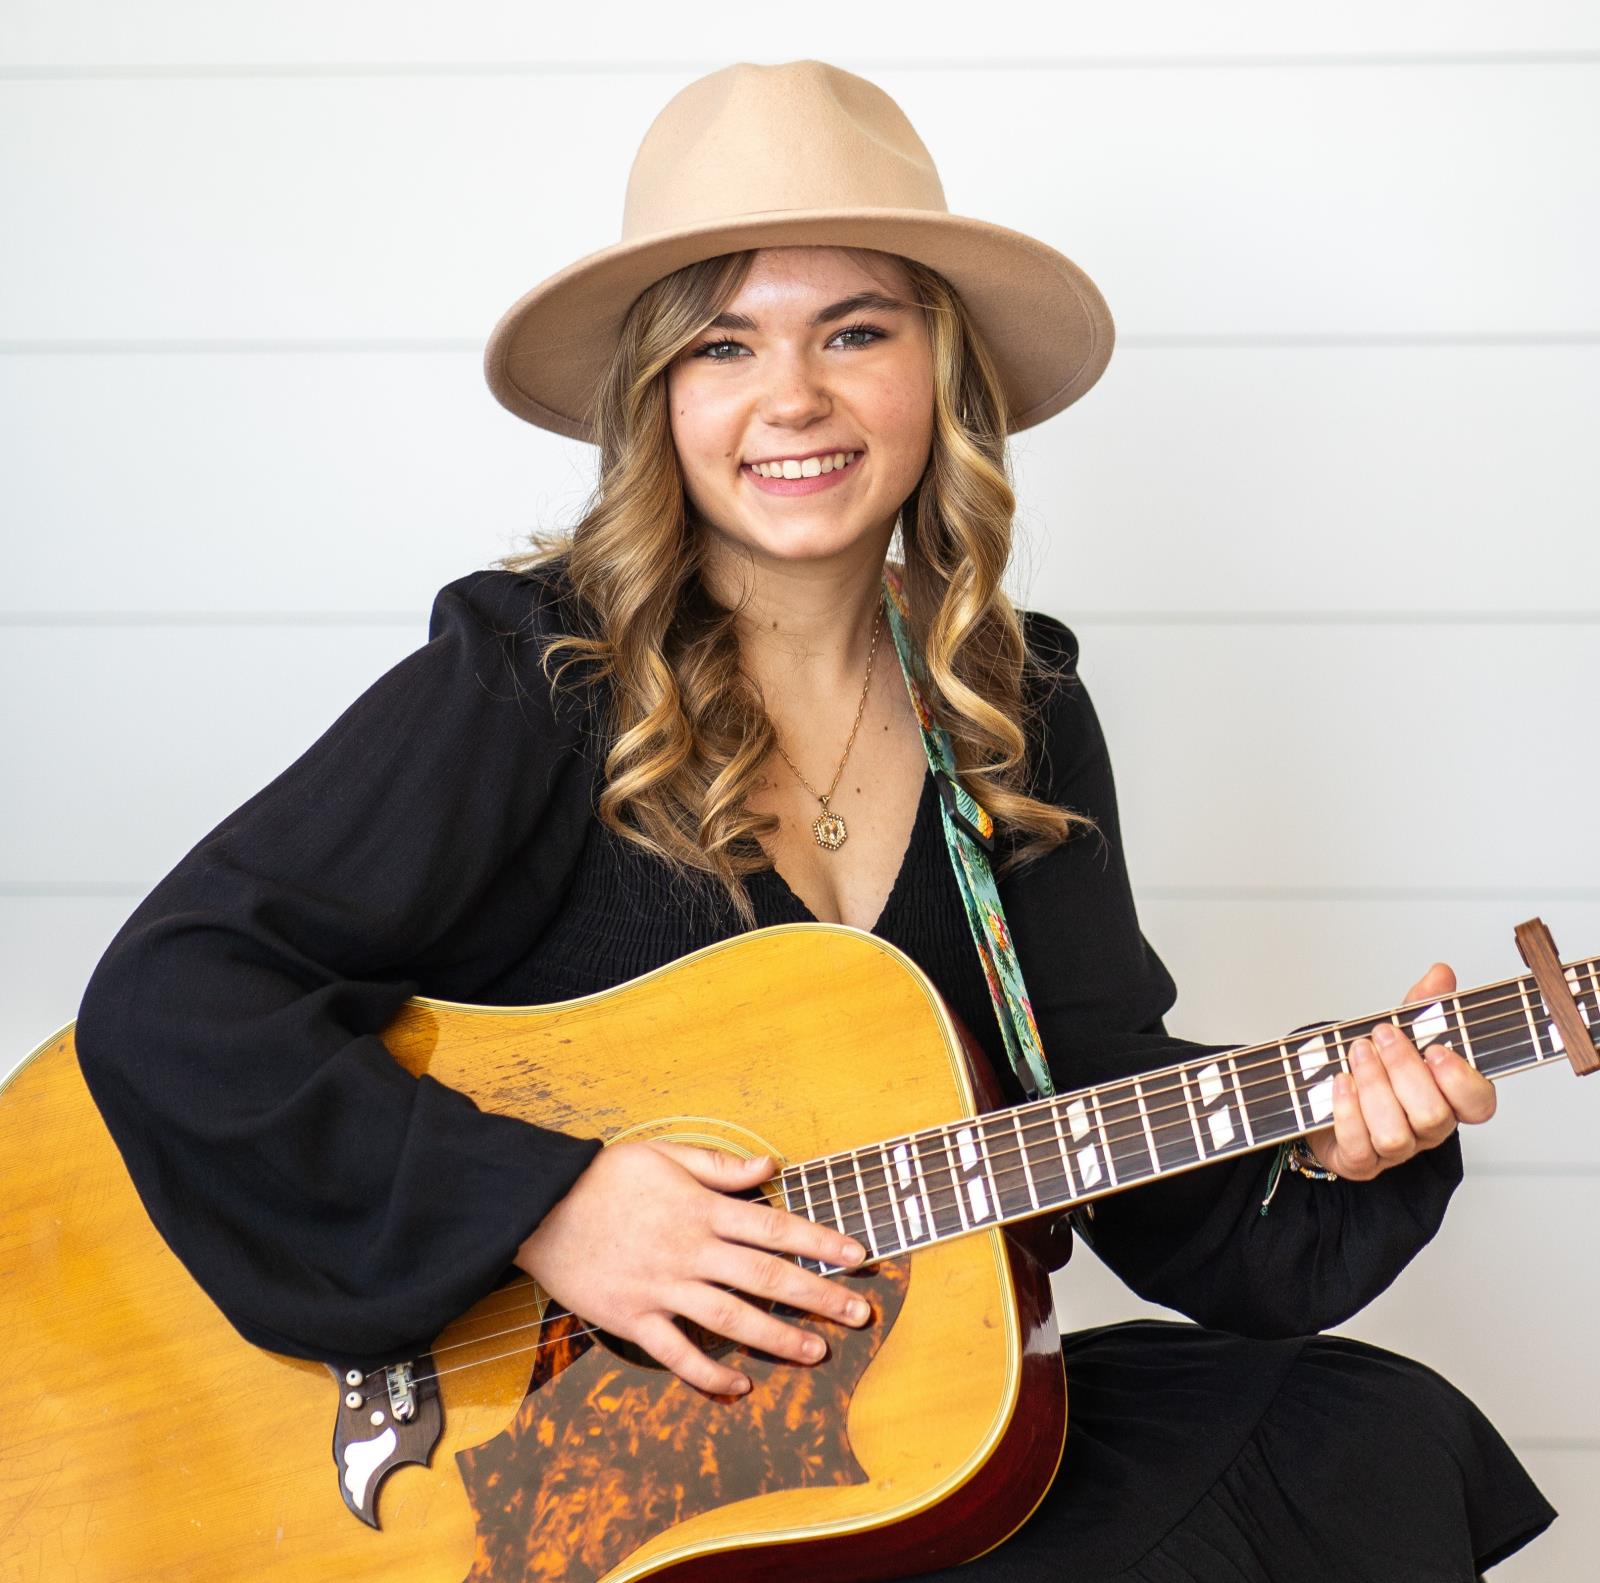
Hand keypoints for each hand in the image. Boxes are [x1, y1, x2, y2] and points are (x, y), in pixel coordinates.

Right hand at [512, 1139, 870, 1395]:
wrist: (538, 1207)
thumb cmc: (603, 1176)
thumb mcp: (664, 1154)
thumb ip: (719, 1166)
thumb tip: (769, 1166)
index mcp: (702, 1209)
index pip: (775, 1226)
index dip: (820, 1240)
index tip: (857, 1254)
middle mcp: (690, 1250)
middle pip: (766, 1277)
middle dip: (818, 1295)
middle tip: (859, 1313)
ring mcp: (662, 1288)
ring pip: (731, 1319)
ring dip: (778, 1339)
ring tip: (817, 1353)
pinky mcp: (633, 1318)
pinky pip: (677, 1353)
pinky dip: (709, 1374)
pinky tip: (740, 1386)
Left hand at [1302, 962, 1496, 1180]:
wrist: (1330, 1098)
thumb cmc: (1376, 1068)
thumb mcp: (1401, 1032)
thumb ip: (1422, 1007)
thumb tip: (1441, 974)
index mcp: (1450, 1098)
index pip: (1479, 1103)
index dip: (1461, 1080)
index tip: (1435, 1049)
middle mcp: (1427, 1129)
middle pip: (1432, 1115)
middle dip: (1404, 1070)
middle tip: (1382, 1035)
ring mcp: (1395, 1151)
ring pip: (1395, 1135)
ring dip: (1374, 1087)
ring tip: (1357, 1053)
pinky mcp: (1360, 1161)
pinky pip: (1359, 1147)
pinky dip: (1347, 1111)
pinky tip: (1339, 1081)